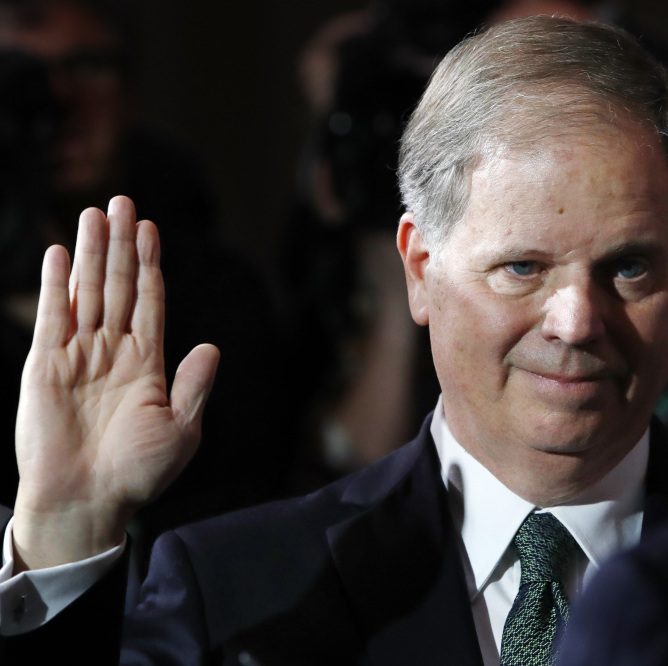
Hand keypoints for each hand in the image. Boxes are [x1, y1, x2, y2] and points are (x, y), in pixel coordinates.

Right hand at [12, 196, 219, 570]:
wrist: (87, 501)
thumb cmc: (138, 473)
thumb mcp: (181, 429)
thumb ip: (194, 384)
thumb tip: (212, 346)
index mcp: (148, 364)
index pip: (150, 302)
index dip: (150, 265)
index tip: (152, 229)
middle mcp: (113, 352)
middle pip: (118, 286)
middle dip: (122, 244)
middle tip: (124, 201)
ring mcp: (78, 356)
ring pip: (87, 292)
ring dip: (90, 252)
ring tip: (95, 213)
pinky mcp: (44, 366)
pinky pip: (52, 316)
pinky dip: (56, 285)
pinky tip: (60, 253)